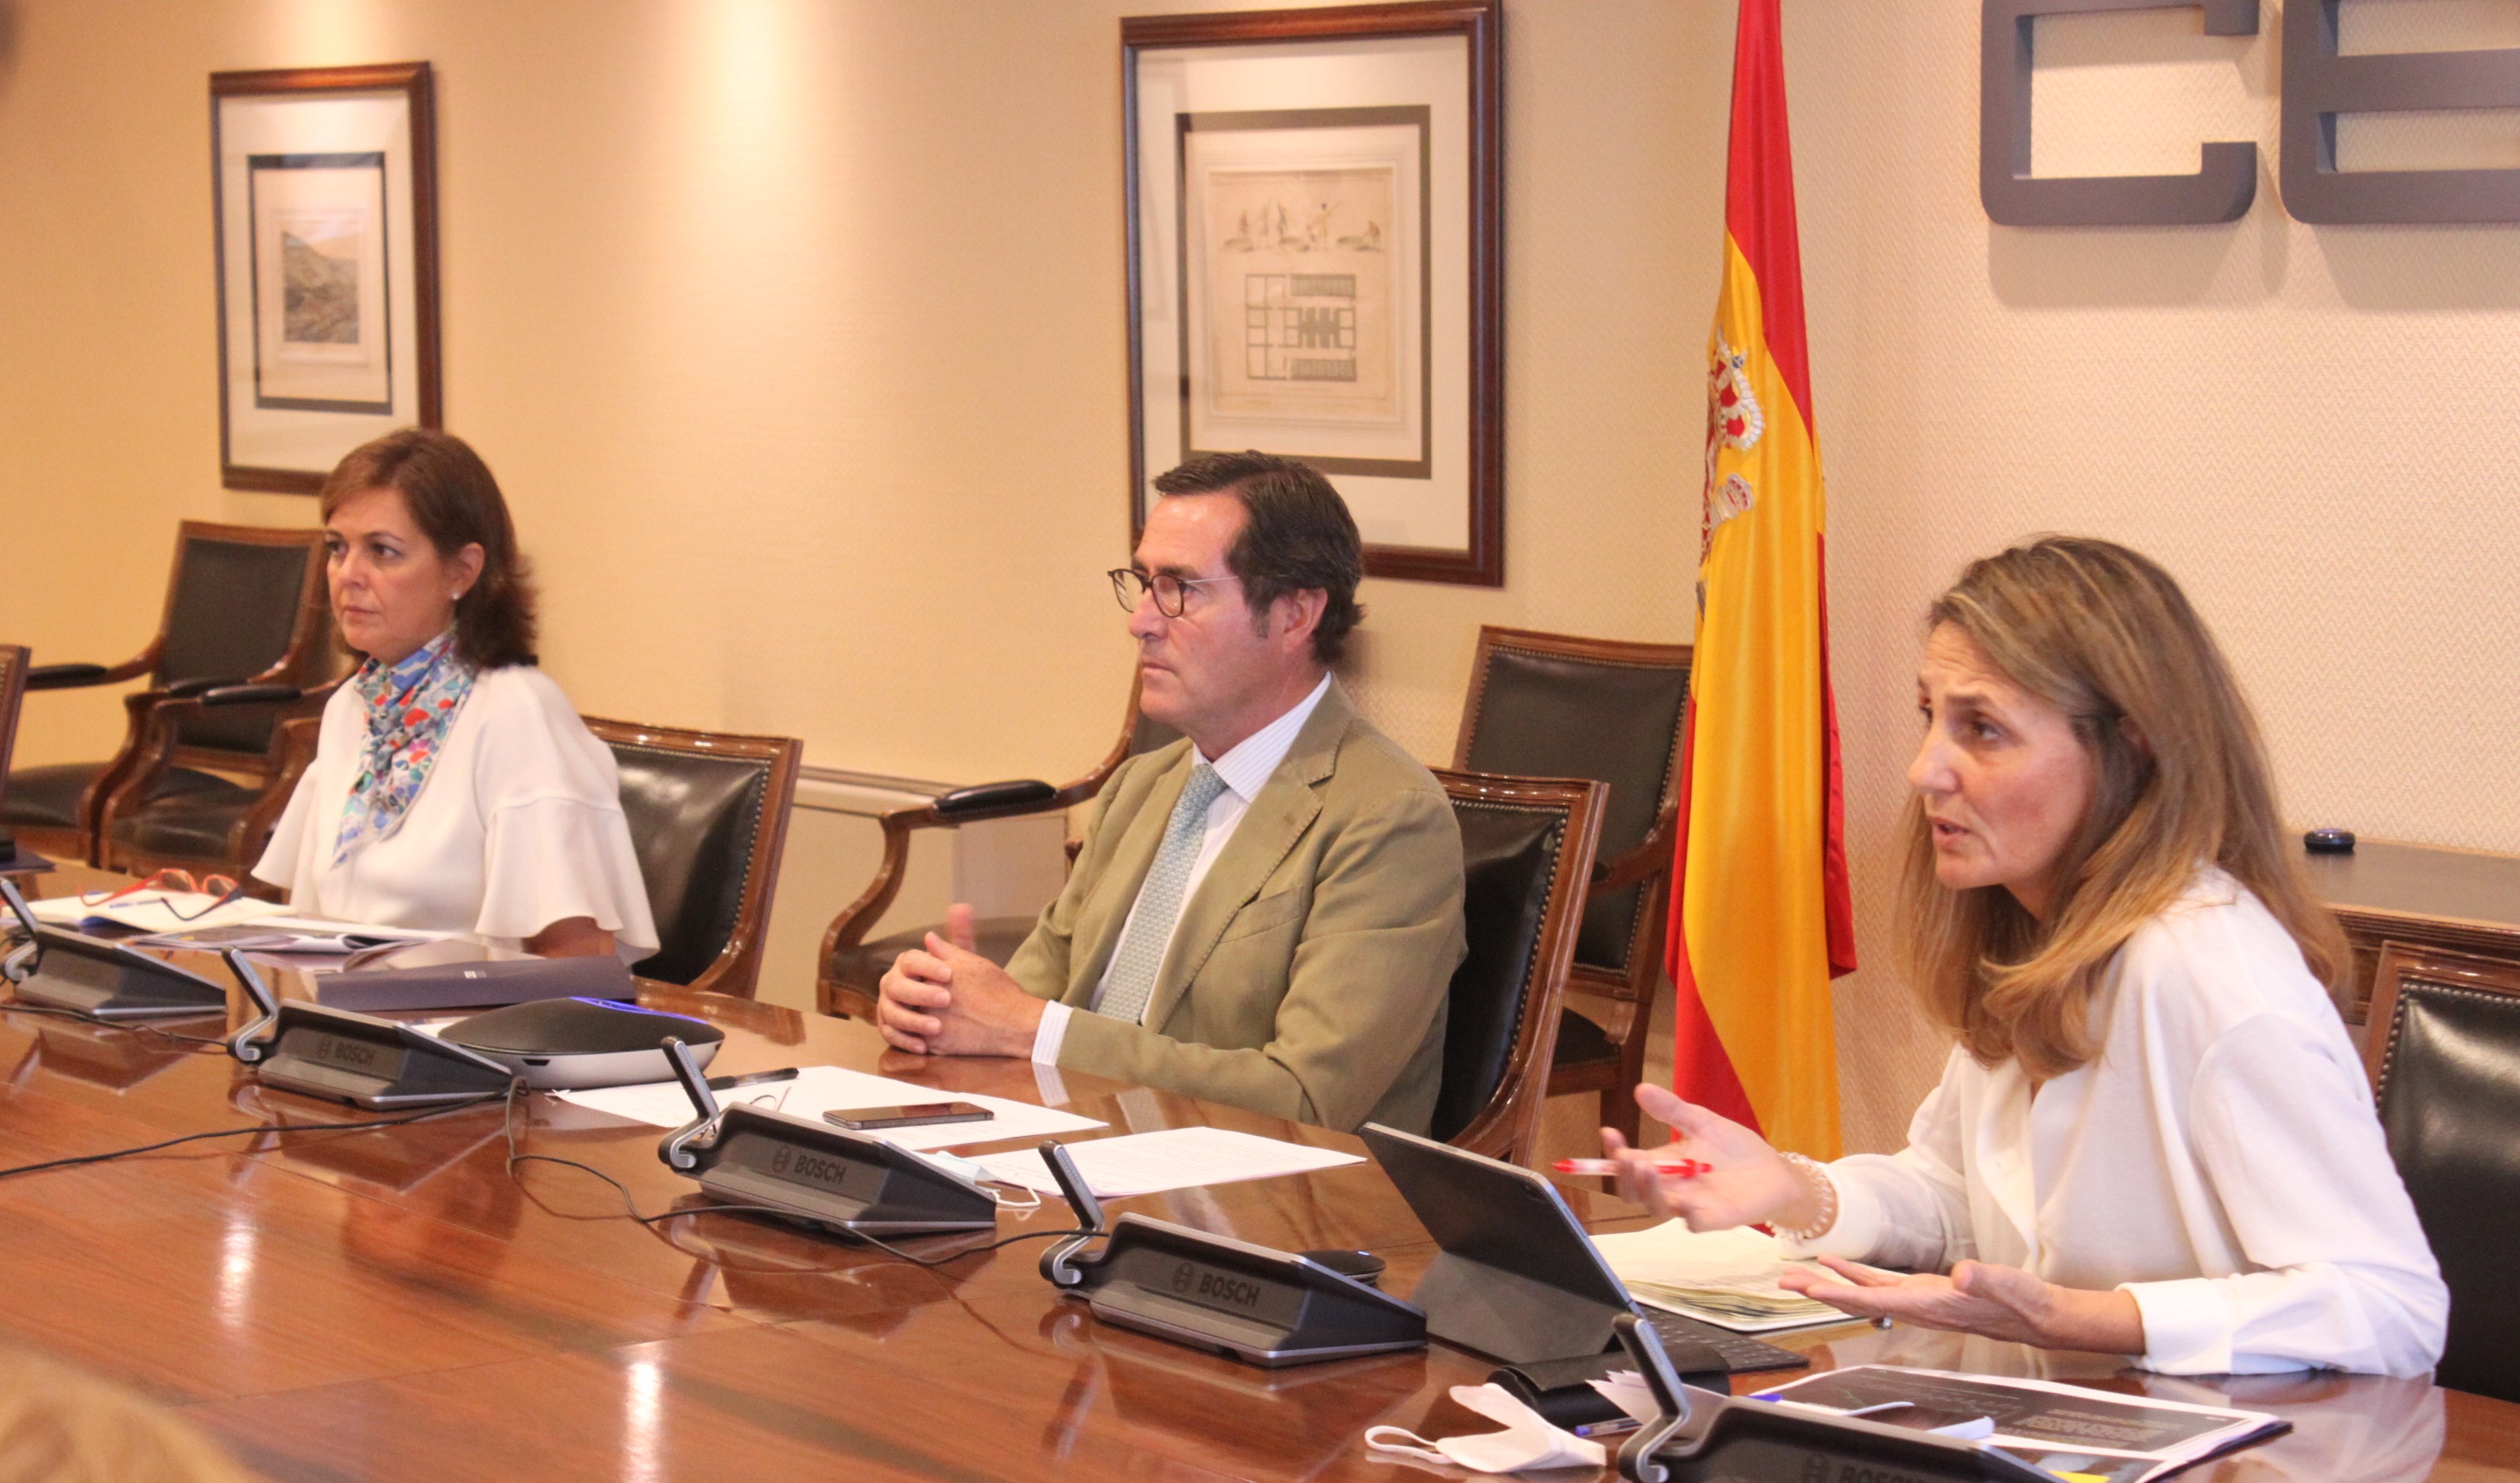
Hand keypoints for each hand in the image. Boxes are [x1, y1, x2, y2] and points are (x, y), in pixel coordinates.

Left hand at [875, 903, 1043, 1057]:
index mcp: (934, 975)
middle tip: (944, 999)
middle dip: (921, 994)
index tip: (941, 978)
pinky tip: (944, 1029)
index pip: (915, 968)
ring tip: (943, 1015)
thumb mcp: (974, 963)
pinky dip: (926, 1034)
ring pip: (911, 1017)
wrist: (1015, 1024)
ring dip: (920, 1014)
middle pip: (910, 993)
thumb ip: (948, 950)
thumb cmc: (999, 990)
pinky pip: (919, 1038)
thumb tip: (928, 937)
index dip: (927, 972)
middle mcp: (927, 999)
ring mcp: (928, 1023)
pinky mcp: (934, 1045)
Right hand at [1601, 1083, 1814, 1231]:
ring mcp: (1692, 1205)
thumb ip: (1672, 1109)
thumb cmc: (1735, 1148)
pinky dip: (1688, 1216)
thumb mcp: (1701, 1121)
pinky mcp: (1717, 1218)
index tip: (1609, 1132)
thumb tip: (1640, 1089)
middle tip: (1627, 1157)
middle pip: (1634, 1192)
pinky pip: (1696, 1224)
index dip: (1613, 1152)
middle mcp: (1671, 1188)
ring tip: (1647, 1169)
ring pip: (1658, 1208)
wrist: (1773, 1171)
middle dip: (1625, 1177)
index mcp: (1663, 1165)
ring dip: (1649, 1191)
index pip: (1628, 1164)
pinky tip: (1686, 1203)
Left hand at [1778, 1256, 2145, 1353]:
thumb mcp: (2009, 1285)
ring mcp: (1919, 1301)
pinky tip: (1838, 1265)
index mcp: (1931, 1304)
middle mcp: (1918, 1306)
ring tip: (1798, 1275)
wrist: (2042, 1316)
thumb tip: (1962, 1274)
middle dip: (1821, 1292)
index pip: (1875, 1301)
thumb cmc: (2025, 1302)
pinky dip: (1856, 1276)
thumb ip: (1984, 1279)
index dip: (1840, 1294)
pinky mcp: (1925, 1292)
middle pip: (1858, 1300)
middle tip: (1785, 1281)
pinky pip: (1881, 1285)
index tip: (1809, 1288)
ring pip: (1865, 1294)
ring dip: (1831, 1285)